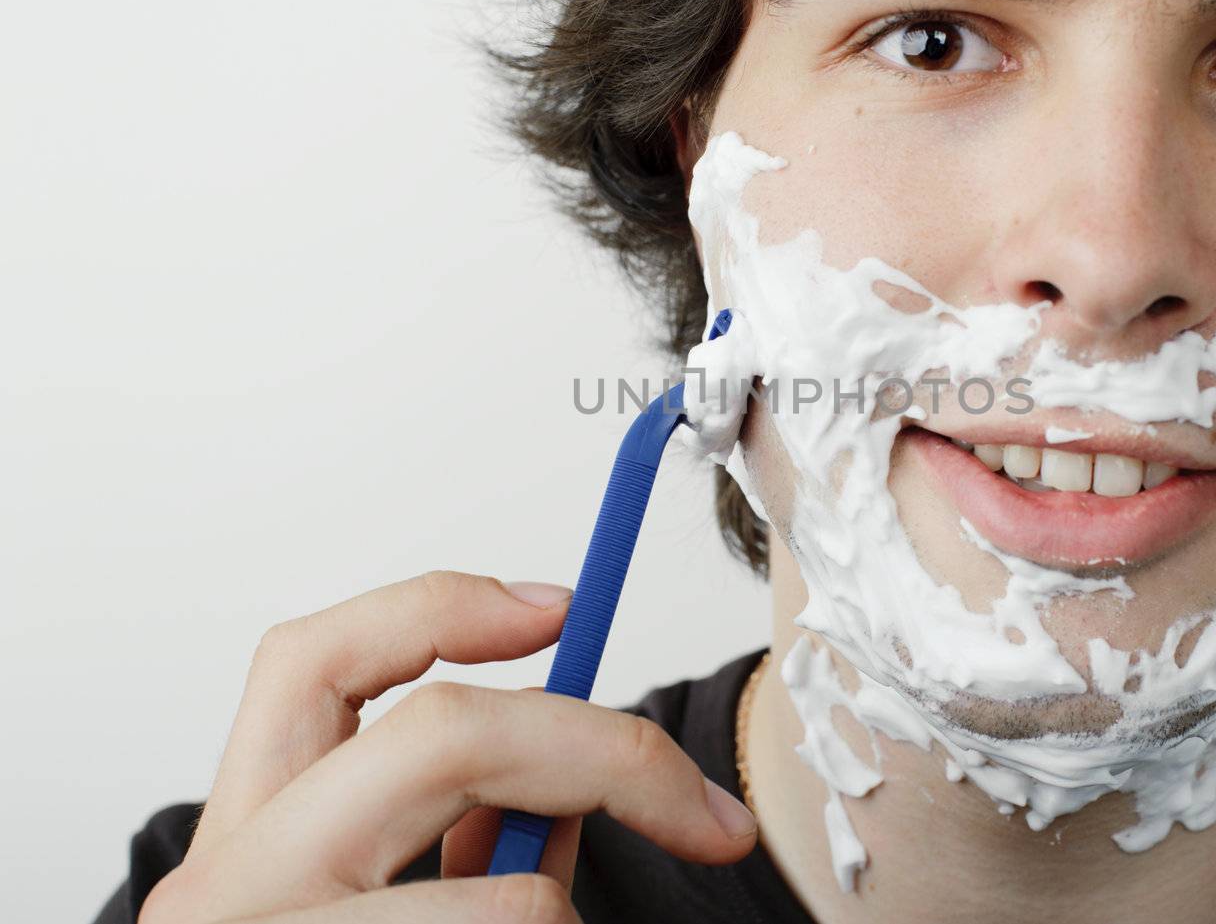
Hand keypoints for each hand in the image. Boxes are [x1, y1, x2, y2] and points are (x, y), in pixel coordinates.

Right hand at [139, 571, 757, 921]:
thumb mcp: (393, 914)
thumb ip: (465, 846)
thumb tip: (578, 787)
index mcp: (240, 835)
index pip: (312, 660)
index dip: (440, 607)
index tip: (562, 609)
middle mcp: (229, 890)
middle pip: (438, 731)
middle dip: (603, 751)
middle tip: (702, 810)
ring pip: (510, 895)